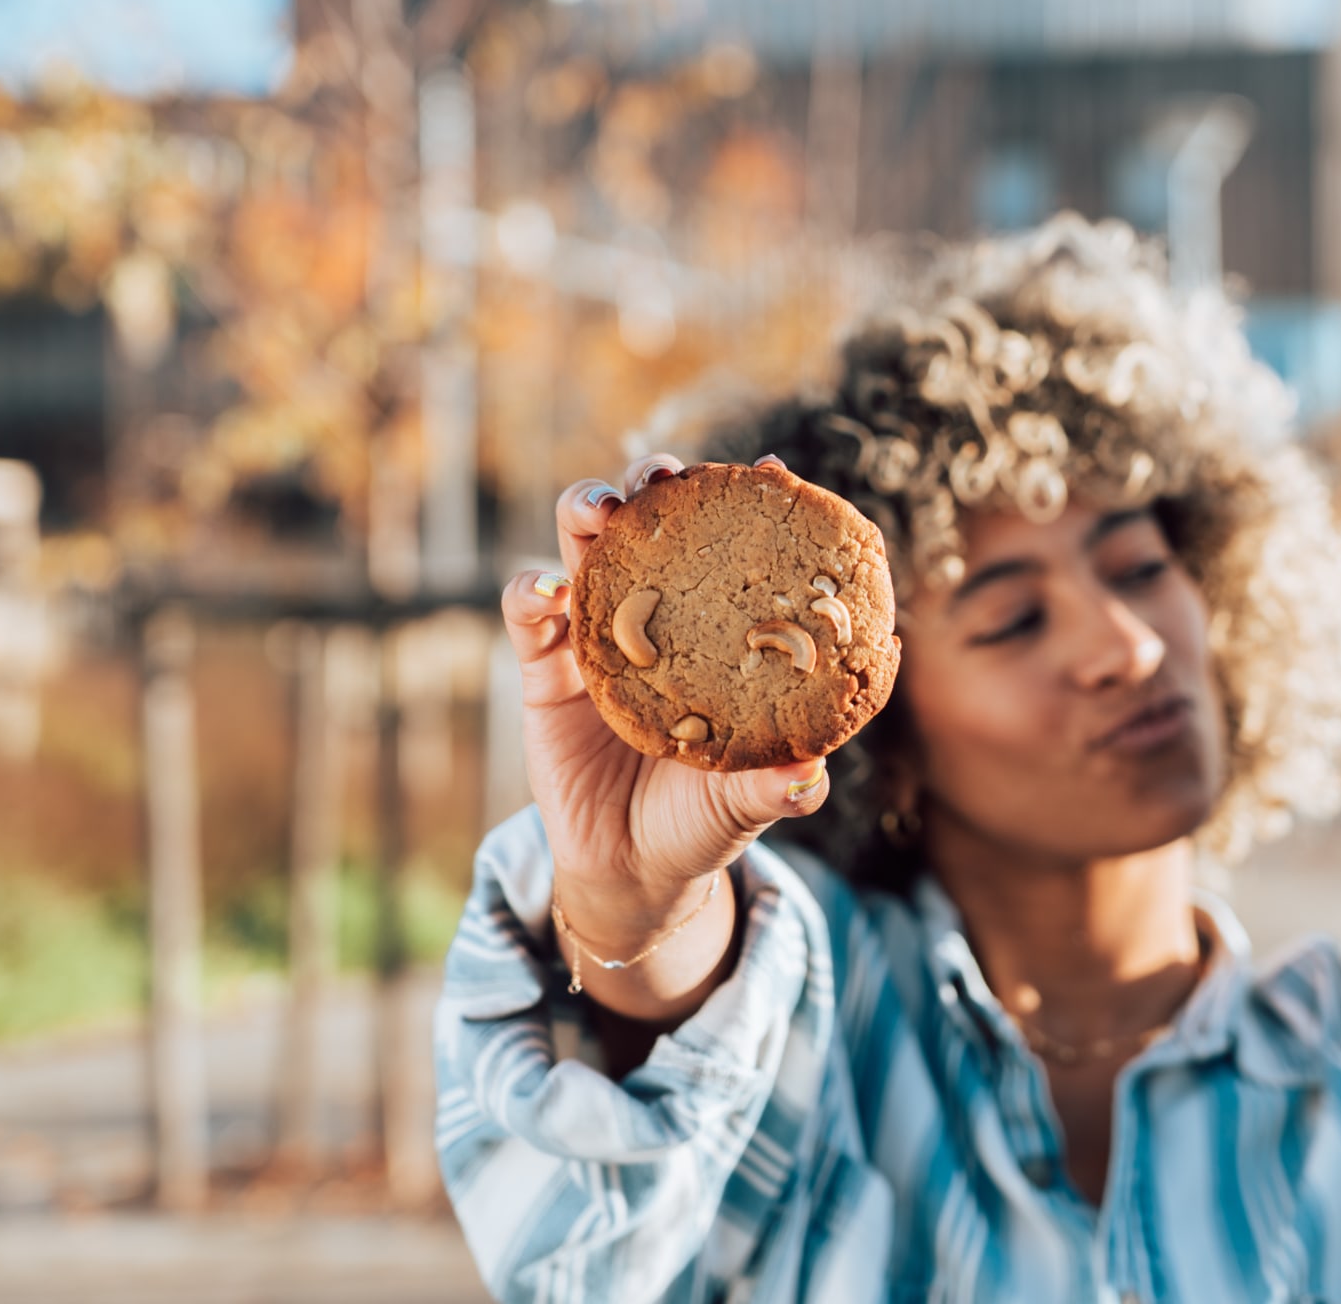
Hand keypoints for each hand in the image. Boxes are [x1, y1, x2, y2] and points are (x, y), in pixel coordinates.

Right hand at [501, 452, 828, 947]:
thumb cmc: (705, 821)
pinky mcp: (542, 669)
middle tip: (665, 474)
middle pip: (650, 523)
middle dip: (656, 482)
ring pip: (584, 545)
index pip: (733, 547)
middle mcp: (657, 616)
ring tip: (601, 507)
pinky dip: (529, 591)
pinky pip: (528, 615)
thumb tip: (812, 777)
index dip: (748, 501)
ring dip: (588, 509)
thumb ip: (779, 787)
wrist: (633, 870)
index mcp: (716, 630)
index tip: (767, 470)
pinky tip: (545, 590)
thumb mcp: (748, 804)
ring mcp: (596, 634)